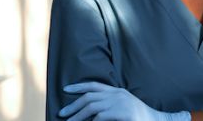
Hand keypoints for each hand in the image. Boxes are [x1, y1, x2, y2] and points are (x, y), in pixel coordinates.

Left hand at [59, 81, 190, 120]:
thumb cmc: (139, 117)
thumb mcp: (124, 107)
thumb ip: (110, 105)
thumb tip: (91, 112)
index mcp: (117, 92)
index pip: (94, 85)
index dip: (78, 86)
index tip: (65, 89)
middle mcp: (117, 95)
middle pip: (89, 97)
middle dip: (73, 105)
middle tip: (62, 113)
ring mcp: (120, 104)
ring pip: (91, 107)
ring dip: (78, 116)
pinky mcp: (123, 114)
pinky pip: (100, 117)